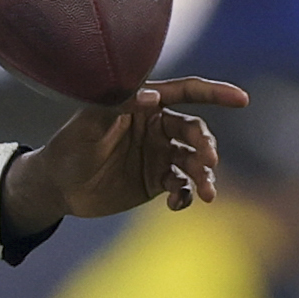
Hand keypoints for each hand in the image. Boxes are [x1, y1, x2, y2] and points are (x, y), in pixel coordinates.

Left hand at [9, 76, 248, 224]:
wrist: (56, 187)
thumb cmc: (68, 147)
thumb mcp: (87, 125)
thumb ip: (115, 107)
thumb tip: (151, 97)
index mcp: (144, 105)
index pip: (186, 92)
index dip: (215, 93)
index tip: (242, 99)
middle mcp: (157, 127)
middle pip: (194, 131)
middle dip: (206, 144)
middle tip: (207, 161)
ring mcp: (159, 154)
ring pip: (193, 161)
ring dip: (204, 175)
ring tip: (206, 193)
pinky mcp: (156, 180)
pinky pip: (181, 186)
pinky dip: (186, 195)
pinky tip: (177, 205)